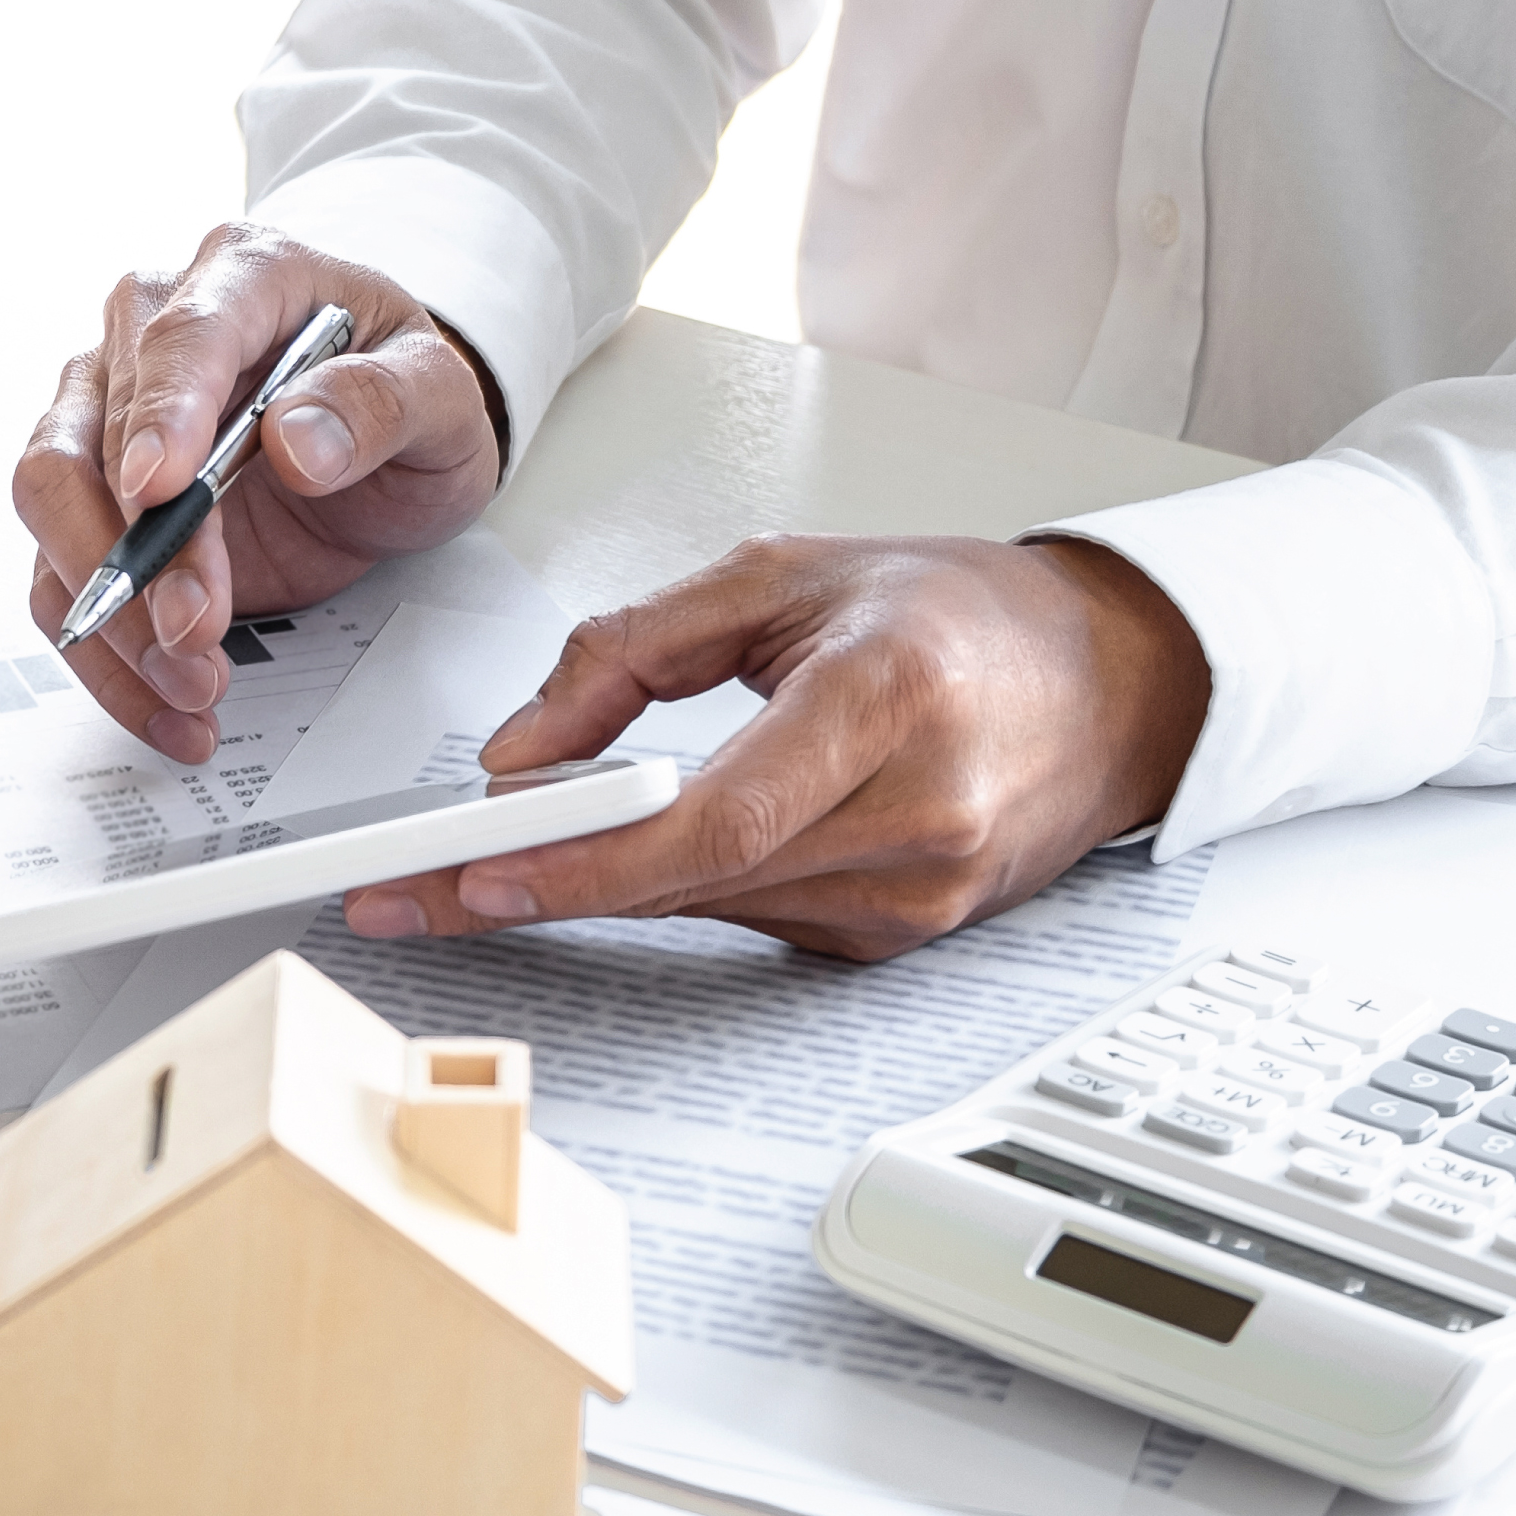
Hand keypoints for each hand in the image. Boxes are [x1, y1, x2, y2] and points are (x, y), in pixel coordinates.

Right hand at [15, 224, 501, 763]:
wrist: (390, 443)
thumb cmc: (404, 397)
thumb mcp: (441, 397)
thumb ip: (384, 403)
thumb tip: (298, 437)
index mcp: (243, 277)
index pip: (179, 337)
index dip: (162, 416)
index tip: (161, 492)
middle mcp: (151, 335)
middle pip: (86, 439)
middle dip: (136, 553)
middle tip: (195, 629)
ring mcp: (110, 415)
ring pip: (53, 510)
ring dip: (114, 612)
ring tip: (194, 681)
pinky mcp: (99, 499)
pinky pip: (66, 576)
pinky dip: (109, 653)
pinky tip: (168, 703)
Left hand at [339, 534, 1212, 958]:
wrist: (1111, 686)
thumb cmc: (957, 618)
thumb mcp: (780, 576)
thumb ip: (628, 652)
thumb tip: (516, 754)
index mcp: (890, 699)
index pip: (716, 817)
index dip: (587, 858)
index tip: (476, 868)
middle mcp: (916, 816)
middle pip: (690, 881)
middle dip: (535, 886)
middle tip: (404, 889)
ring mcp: (916, 896)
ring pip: (705, 911)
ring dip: (591, 892)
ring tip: (485, 865)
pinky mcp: (900, 939)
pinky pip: (748, 921)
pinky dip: (674, 891)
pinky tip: (631, 857)